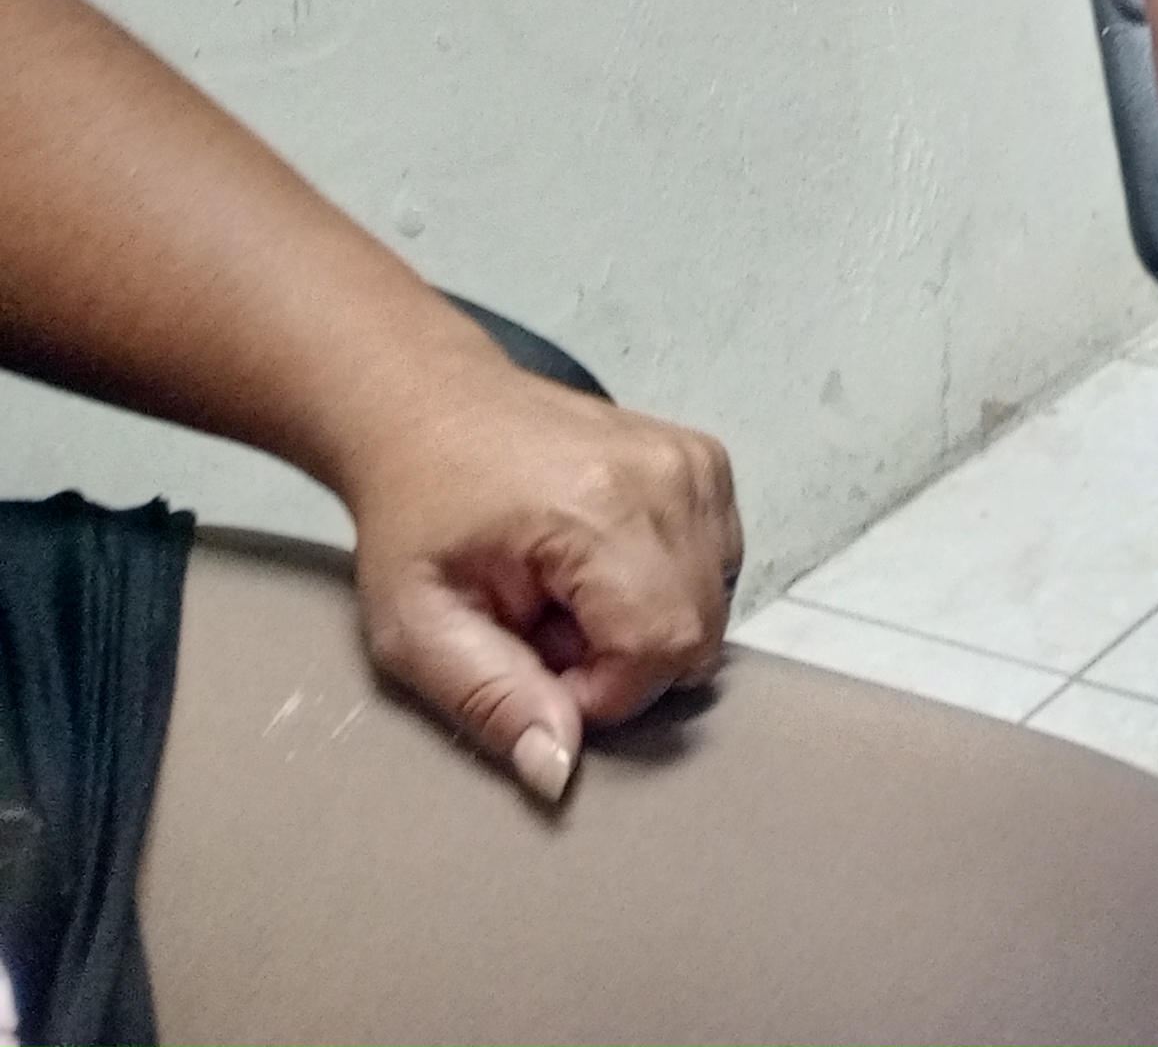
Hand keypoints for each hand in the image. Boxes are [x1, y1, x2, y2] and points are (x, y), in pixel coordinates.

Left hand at [334, 355, 740, 803]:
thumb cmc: (416, 517)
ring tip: (567, 598)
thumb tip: (560, 770)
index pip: (658, 649)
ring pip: (713, 604)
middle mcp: (670, 475)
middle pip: (696, 633)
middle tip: (543, 634)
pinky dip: (663, 587)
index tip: (529, 670)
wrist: (432, 411)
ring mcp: (698, 463)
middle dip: (621, 662)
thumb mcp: (417, 626)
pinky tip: (600, 567)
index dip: (596, 693)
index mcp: (600, 507)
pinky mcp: (708, 462)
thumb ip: (490, 700)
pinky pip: (717, 564)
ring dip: (643, 626)